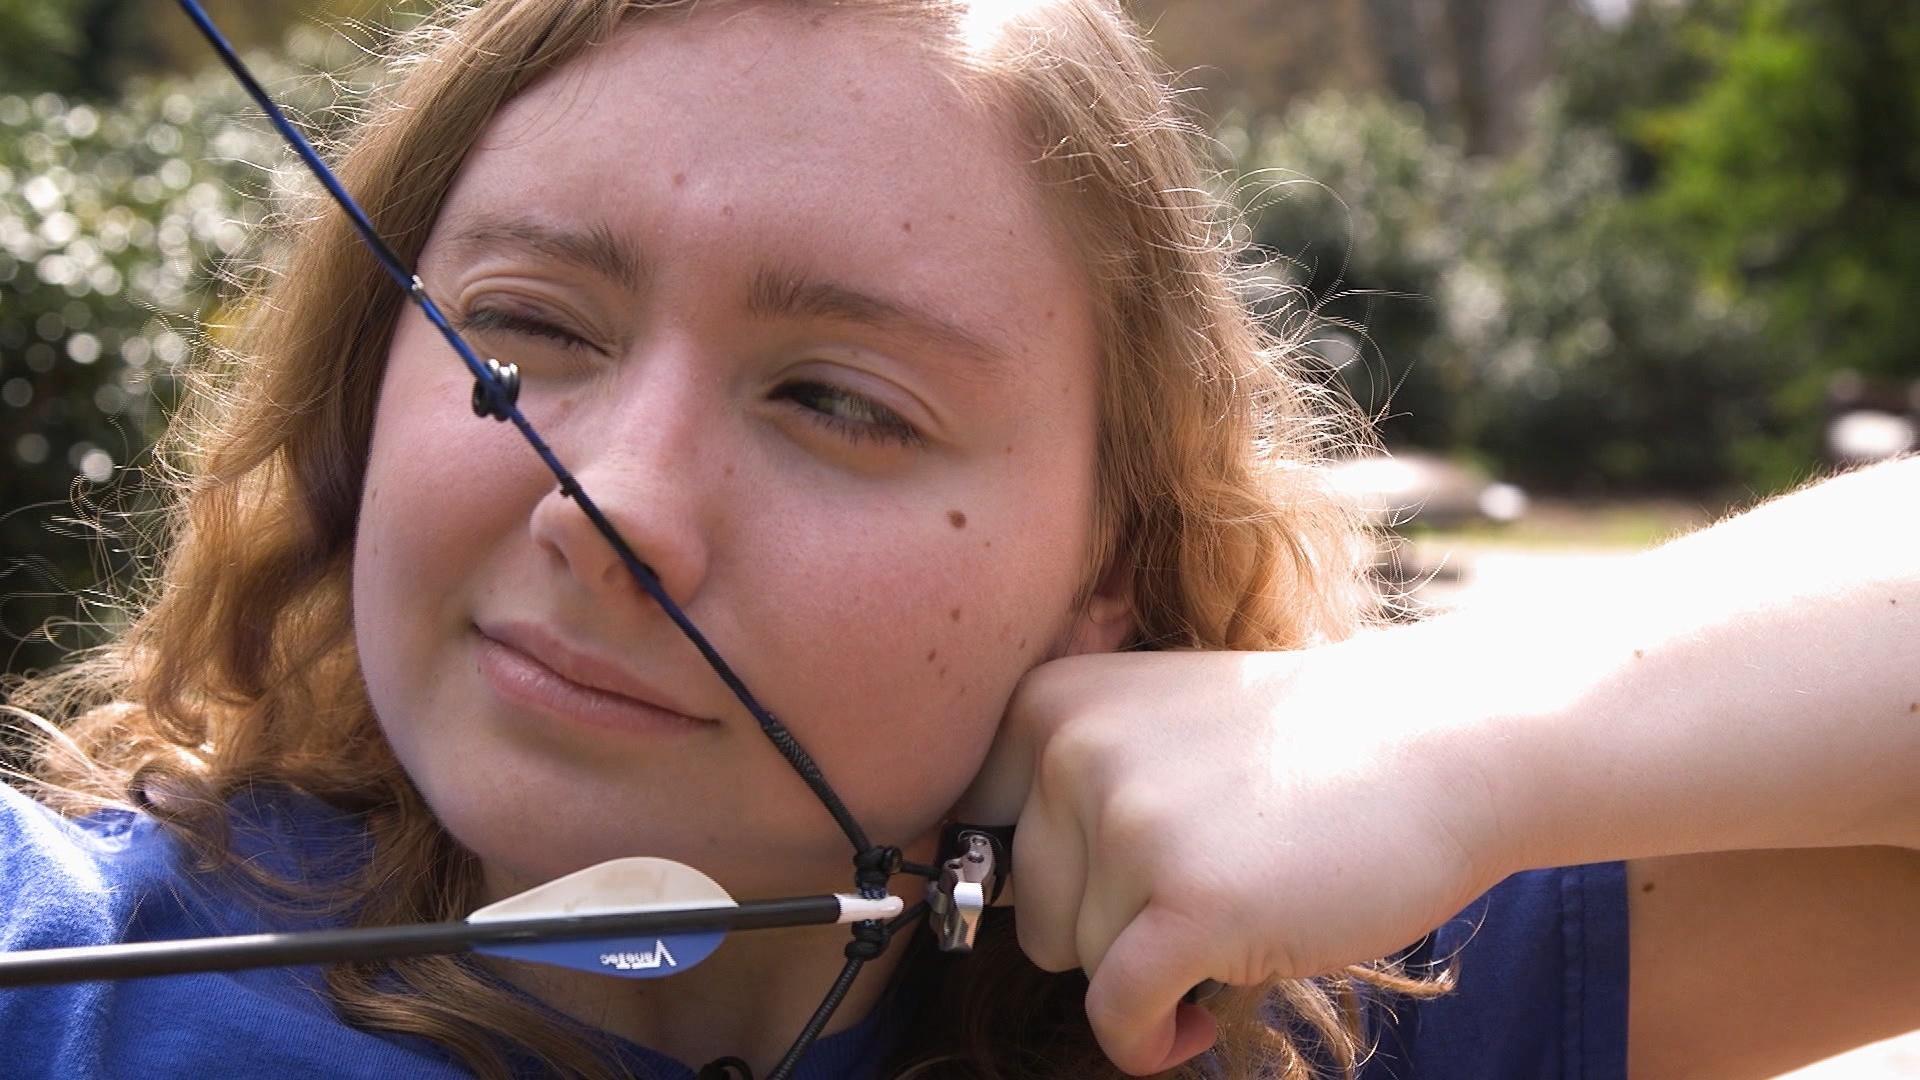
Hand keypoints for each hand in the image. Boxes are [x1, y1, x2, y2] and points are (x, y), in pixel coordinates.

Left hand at [954, 638, 1511, 1074]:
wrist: (1441, 742)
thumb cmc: (1297, 745)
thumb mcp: (1154, 718)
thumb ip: (1068, 779)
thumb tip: (967, 889)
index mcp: (1051, 700)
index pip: (969, 826)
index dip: (1029, 879)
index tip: (1078, 894)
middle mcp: (1072, 751)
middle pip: (1027, 909)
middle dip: (1102, 927)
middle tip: (1194, 890)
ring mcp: (1130, 824)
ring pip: (1079, 963)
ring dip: (1147, 970)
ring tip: (1230, 916)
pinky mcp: (1188, 905)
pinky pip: (1116, 1016)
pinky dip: (1147, 1040)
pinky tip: (1193, 1019)